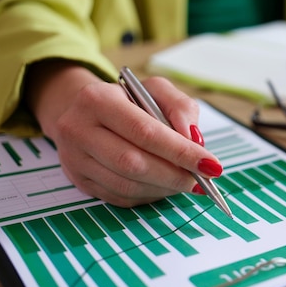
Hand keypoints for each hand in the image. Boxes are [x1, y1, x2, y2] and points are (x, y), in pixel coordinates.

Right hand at [25, 61, 221, 206]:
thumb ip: (180, 107)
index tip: (210, 164)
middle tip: (202, 179)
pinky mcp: (79, 180)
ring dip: (164, 188)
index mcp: (97, 99)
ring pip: (127, 185)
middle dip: (175, 175)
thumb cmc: (128, 100)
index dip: (180, 152)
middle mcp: (79, 129)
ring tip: (187, 182)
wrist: (85, 112)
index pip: (145, 132)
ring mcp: (75, 159)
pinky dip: (149, 195)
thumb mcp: (155, 90)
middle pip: (134, 163)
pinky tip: (165, 186)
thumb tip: (194, 139)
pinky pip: (120, 196)